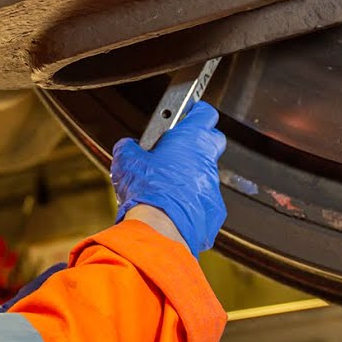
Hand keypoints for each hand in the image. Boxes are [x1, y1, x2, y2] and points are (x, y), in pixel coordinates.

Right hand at [111, 102, 226, 255]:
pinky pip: (204, 198)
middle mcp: (207, 159)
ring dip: (190, 174)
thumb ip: (129, 148)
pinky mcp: (214, 208)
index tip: (184, 115)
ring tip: (168, 184)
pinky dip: (192, 200)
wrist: (160, 228)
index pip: (204, 113)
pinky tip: (173, 206)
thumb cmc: (147, 191)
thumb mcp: (127, 161)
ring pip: (206, 172)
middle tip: (176, 149)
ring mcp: (212, 184)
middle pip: (213, 140)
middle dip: (198, 142)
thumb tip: (128, 146)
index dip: (194, 113)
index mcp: (190, 139)